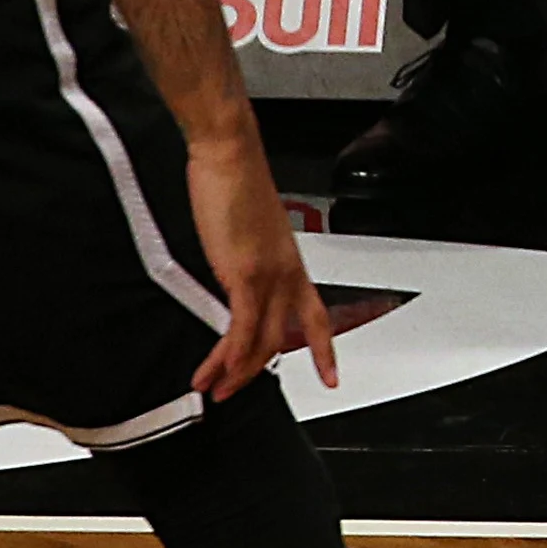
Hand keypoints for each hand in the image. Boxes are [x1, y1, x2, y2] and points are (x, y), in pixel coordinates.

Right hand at [183, 134, 340, 401]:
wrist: (228, 155)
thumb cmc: (234, 183)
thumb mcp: (246, 232)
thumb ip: (244, 261)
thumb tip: (231, 282)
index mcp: (291, 263)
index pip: (317, 316)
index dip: (325, 351)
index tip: (332, 378)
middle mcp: (287, 273)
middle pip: (280, 338)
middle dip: (254, 372)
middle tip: (231, 392)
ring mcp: (269, 275)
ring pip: (260, 340)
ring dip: (235, 371)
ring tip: (214, 389)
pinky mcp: (246, 273)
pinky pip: (241, 327)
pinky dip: (227, 354)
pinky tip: (214, 370)